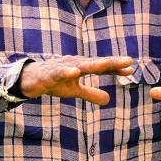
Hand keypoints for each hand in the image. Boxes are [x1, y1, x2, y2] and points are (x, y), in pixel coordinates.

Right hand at [17, 55, 134, 105]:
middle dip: (112, 62)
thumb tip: (108, 100)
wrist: (29, 79)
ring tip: (107, 63)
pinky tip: (75, 71)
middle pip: (96, 63)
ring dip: (94, 64)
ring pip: (81, 65)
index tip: (131, 69)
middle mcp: (75, 63)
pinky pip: (60, 72)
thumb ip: (91, 94)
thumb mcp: (74, 91)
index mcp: (82, 67)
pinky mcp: (50, 73)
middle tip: (128, 61)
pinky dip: (67, 71)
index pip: (102, 68)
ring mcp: (63, 67)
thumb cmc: (54, 82)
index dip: (116, 68)